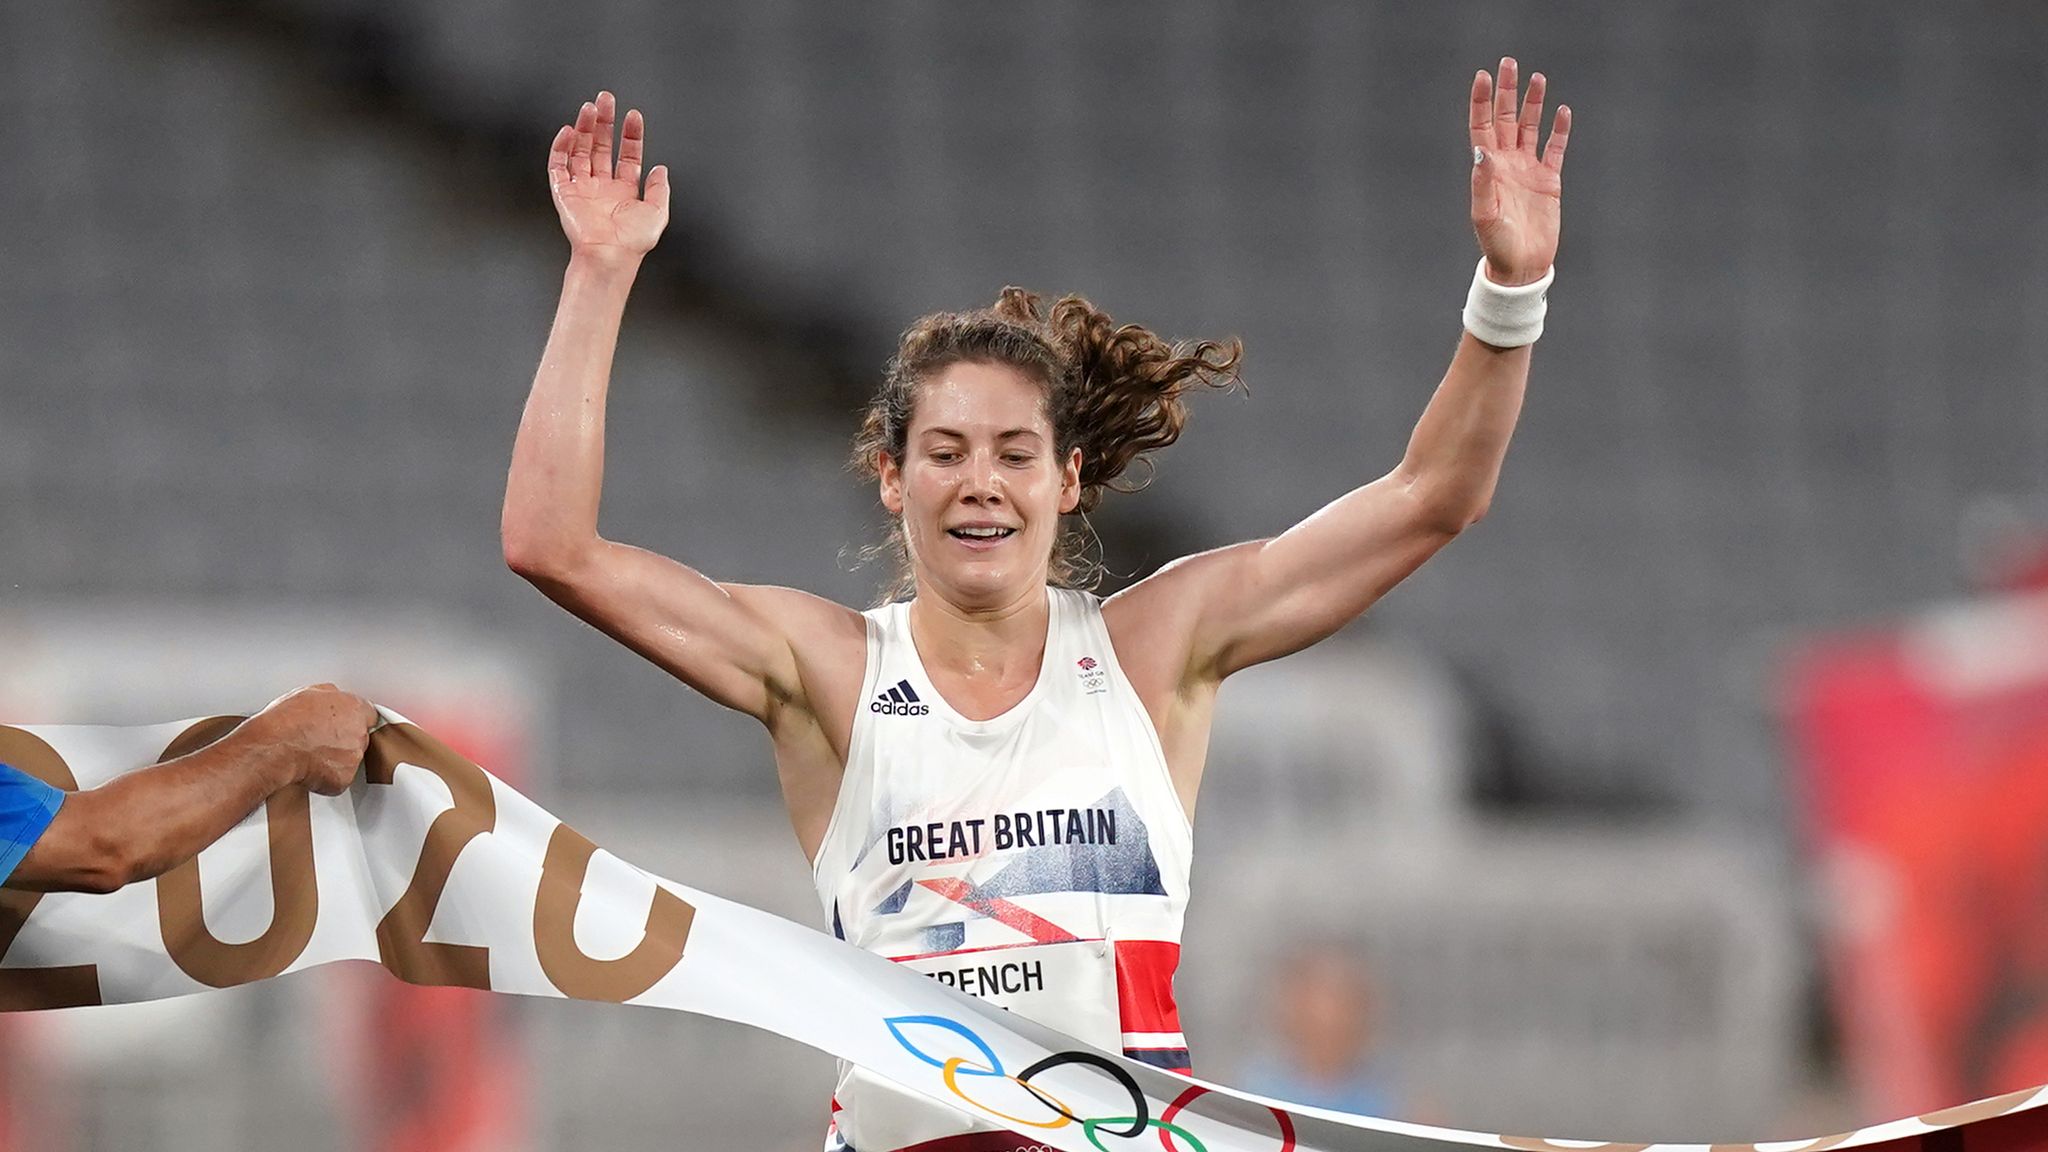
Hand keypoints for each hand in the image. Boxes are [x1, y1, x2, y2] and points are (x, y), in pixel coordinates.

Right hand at [255, 684, 378, 795]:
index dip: (353, 720)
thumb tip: (331, 699)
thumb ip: (330, 695)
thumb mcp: (308, 692)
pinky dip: (327, 777)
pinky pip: (339, 778)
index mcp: (354, 709)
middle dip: (344, 740)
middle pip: (360, 737)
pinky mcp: (344, 779)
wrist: (274, 749)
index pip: (368, 714)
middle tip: (319, 740)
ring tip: (310, 754)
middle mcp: (359, 733)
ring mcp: (353, 758)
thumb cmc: (285, 722)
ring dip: (335, 759)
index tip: (344, 724)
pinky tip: (309, 768)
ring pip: (350, 759)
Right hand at [548, 90, 670, 262]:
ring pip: (581, 150)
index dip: (630, 135)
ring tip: (590, 108)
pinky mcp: (563, 192)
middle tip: (606, 99)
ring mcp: (582, 188)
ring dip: (585, 128)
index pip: (626, 155)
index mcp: (624, 191)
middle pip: (601, 147)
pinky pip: (558, 165)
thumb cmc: (633, 241)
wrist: (609, 255)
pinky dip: (561, 147)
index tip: (634, 115)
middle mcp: (602, 187)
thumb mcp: (657, 212)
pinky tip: (570, 131)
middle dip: (604, 123)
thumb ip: (660, 189)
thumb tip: (661, 169)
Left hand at [1469, 58, 1568, 285]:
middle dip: (1507, 91)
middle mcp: (1507, 164)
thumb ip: (1482, 183)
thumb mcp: (1484, 215)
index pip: (1483, 126)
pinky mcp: (1549, 180)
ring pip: (1531, 128)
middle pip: (1507, 118)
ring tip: (1537, 78)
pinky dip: (1559, 130)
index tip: (1483, 76)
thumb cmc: (1497, 245)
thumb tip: (1481, 152)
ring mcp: (1528, 170)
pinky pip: (1555, 148)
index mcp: (1488, 169)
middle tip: (1509, 63)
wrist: (1522, 266)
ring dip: (1533, 103)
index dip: (1481, 101)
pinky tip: (1563, 110)